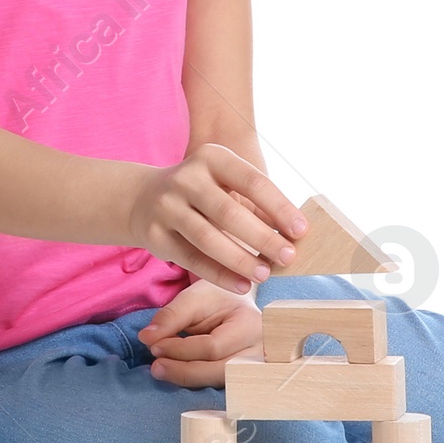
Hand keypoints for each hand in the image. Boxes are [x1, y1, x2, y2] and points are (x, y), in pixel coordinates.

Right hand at [127, 144, 306, 293]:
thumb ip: (256, 204)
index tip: (301, 230)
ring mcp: (167, 206)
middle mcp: (186, 178)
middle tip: (288, 257)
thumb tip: (293, 234)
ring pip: (208, 238)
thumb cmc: (201, 193)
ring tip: (264, 275)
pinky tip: (240, 284)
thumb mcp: (225, 185)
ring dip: (240, 260)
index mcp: (212, 158)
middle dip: (263, 238)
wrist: (142, 198)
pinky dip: (218, 275)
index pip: (252, 181)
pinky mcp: (154, 234)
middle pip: (229, 212)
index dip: (279, 207)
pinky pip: (191, 259)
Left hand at [137, 279, 262, 388]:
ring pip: (219, 383)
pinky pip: (218, 386)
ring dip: (187, 379)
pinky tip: (176, 374)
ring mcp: (255, 370)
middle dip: (183, 371)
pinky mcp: (243, 379)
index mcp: (250, 325)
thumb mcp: (194, 298)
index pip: (213, 347)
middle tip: (155, 367)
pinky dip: (195, 381)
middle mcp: (260, 352)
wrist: (237, 306)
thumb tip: (146, 338)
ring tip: (161, 370)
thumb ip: (171, 317)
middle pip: (219, 372)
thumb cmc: (217, 299)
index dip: (180, 350)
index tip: (153, 346)